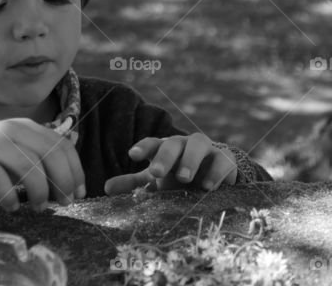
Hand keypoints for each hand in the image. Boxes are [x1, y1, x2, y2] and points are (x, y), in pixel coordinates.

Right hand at [0, 119, 84, 211]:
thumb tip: (74, 189)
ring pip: (26, 166)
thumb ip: (45, 161)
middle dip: (62, 181)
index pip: (62, 145)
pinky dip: (9, 196)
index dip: (75, 170)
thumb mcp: (22, 151)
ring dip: (39, 191)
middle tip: (64, 203)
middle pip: (48, 154)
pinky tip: (12, 207)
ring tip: (39, 208)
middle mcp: (12, 129)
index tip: (79, 193)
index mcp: (29, 127)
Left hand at [103, 133, 237, 195]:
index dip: (142, 148)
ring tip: (185, 178)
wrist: (215, 177)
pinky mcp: (226, 159)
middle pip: (173, 143)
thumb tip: (106, 188)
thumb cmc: (180, 178)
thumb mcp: (158, 181)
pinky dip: (216, 171)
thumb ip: (134, 183)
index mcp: (165, 148)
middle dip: (165, 156)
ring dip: (190, 159)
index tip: (132, 155)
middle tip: (156, 172)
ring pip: (198, 144)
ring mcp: (206, 149)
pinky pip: (222, 160)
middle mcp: (184, 144)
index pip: (152, 143)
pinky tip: (209, 186)